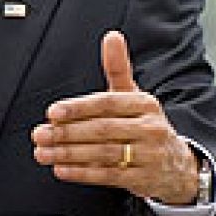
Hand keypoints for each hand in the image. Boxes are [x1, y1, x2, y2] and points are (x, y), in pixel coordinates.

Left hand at [31, 30, 198, 204]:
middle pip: (102, 129)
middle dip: (66, 133)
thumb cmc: (144, 125)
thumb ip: (118, 68)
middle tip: (39, 134)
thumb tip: (112, 37)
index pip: (107, 103)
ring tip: (43, 152)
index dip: (78, 108)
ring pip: (103, 153)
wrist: (176, 165)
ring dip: (68, 154)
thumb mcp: (134, 96)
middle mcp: (149, 128)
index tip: (52, 113)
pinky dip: (82, 173)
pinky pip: (108, 176)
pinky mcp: (143, 178)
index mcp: (143, 104)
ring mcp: (148, 155)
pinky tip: (61, 169)